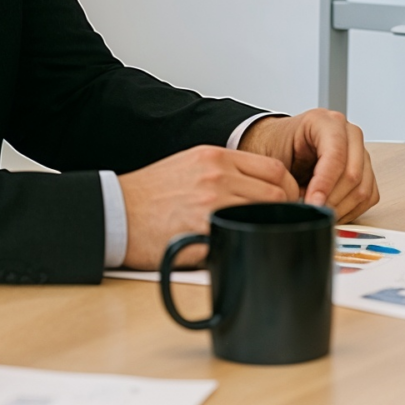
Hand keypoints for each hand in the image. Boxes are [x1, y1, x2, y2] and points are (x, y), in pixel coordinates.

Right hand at [115, 144, 301, 269]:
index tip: (287, 201)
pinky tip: (230, 246)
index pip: (274, 168)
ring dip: (263, 228)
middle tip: (276, 224)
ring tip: (253, 235)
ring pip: (263, 216)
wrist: (115, 211)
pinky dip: (238, 244)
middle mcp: (217, 175)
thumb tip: (254, 189)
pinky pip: (237, 238)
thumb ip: (223, 172)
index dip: (289, 188)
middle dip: (284, 211)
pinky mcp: (202, 231)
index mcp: (216, 157)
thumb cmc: (148, 194)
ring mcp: (211, 203)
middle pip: (277, 193)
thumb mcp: (188, 165)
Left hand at [236, 110, 379, 219]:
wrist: (283, 146)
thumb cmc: (279, 146)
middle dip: (331, 199)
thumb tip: (297, 204)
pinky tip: (330, 211)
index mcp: (326, 121)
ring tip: (317, 210)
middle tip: (312, 211)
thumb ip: (286, 176)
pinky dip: (350, 211)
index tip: (313, 204)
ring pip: (363, 189)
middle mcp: (349, 134)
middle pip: (353, 174)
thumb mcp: (275, 156)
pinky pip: (368, 198)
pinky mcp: (366, 171)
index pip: (336, 154)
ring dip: (340, 208)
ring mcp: (361, 152)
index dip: (325, 183)